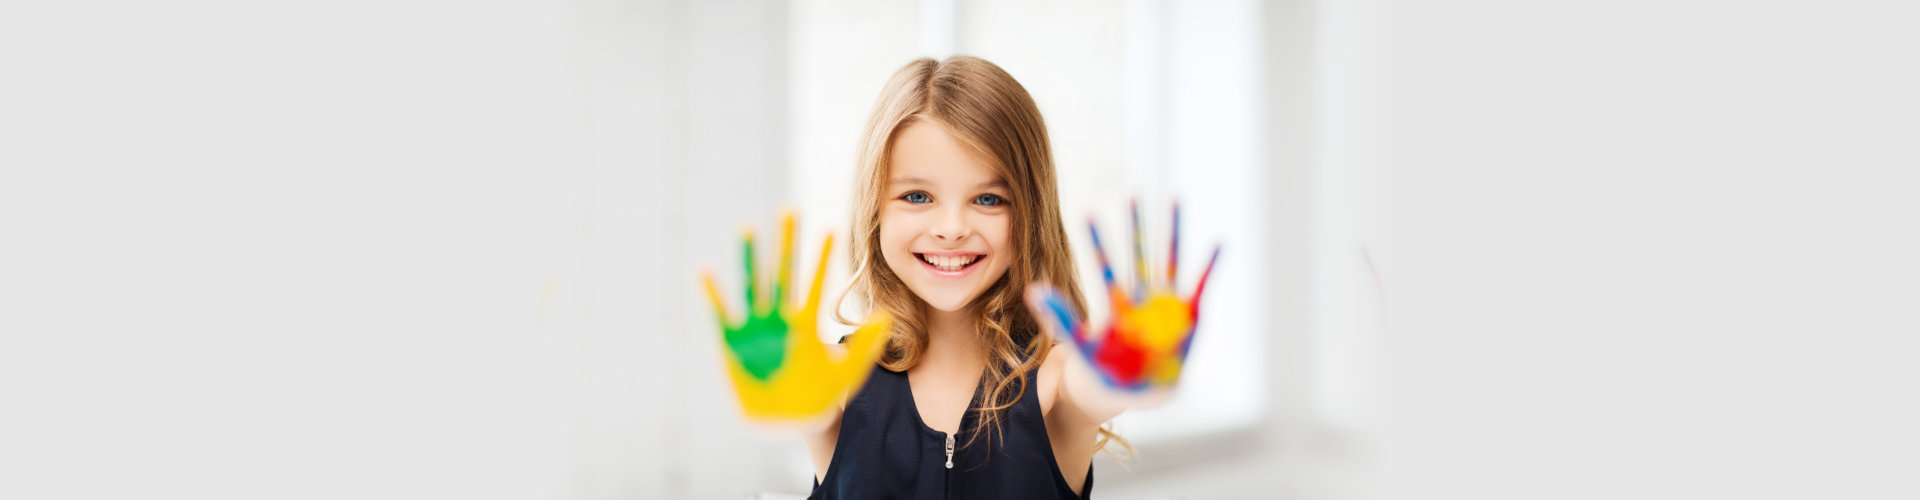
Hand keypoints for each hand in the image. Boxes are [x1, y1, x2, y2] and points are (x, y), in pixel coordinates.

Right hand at [701, 213, 891, 423]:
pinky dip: (714, 293)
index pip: (816, 281)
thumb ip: (865, 346)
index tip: (832, 228)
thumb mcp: (849, 374)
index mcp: (806, 323)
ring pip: (753, 284)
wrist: (788, 422)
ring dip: (750, 256)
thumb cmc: (820, 398)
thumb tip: (886, 316)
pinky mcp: (733, 343)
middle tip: (790, 209)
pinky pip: (722, 313)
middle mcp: (780, 318)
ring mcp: (755, 328)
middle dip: (787, 242)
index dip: (823, 257)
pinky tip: (705, 271)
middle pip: (784, 272)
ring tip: (748, 227)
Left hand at [1025, 201, 1219, 400]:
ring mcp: (1165, 305)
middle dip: (1135, 224)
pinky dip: (1209, 265)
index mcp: (1115, 305)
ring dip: (1171, 231)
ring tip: (1173, 198)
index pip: (1104, 266)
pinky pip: (1200, 285)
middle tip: (1131, 192)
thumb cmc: (1104, 371)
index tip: (1087, 211)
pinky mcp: (1188, 316)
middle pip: (1138, 254)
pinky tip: (1218, 242)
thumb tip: (1031, 290)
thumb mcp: (1079, 345)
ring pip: (1168, 260)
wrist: (1134, 393)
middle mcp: (1140, 299)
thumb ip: (1059, 318)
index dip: (1097, 241)